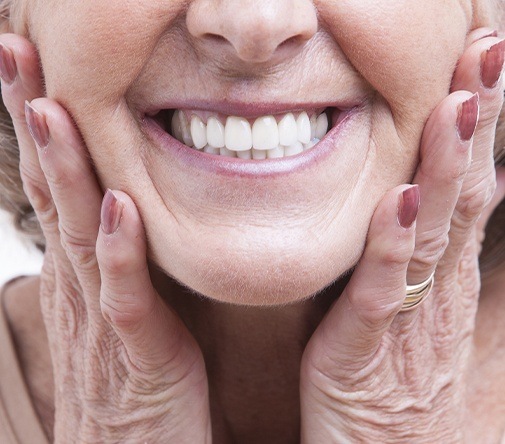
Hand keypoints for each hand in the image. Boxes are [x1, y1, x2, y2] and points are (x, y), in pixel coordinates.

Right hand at [0, 34, 210, 442]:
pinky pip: (125, 298)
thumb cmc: (133, 380)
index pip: (57, 186)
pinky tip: (117, 208)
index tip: (35, 68)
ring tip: (50, 107)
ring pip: (79, 234)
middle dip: (35, 121)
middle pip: (53, 192)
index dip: (44, 127)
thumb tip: (121, 208)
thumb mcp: (121, 308)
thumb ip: (121, 260)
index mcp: (82, 273)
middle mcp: (81, 288)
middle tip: (17, 50)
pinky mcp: (137, 355)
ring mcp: (103, 321)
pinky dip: (120, 253)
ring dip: (64, 170)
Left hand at [300, 29, 503, 441]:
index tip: (483, 61)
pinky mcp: (368, 346)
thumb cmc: (392, 377)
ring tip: (457, 104)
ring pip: (432, 230)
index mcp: (442, 272)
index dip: (478, 125)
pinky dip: (393, 244)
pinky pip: (383, 289)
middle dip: (476, 122)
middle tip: (488, 50)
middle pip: (462, 193)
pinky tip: (400, 201)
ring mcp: (409, 315)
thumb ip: (420, 252)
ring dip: (447, 167)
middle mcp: (436, 286)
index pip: (467, 185)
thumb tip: (432, 198)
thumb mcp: (413, 306)